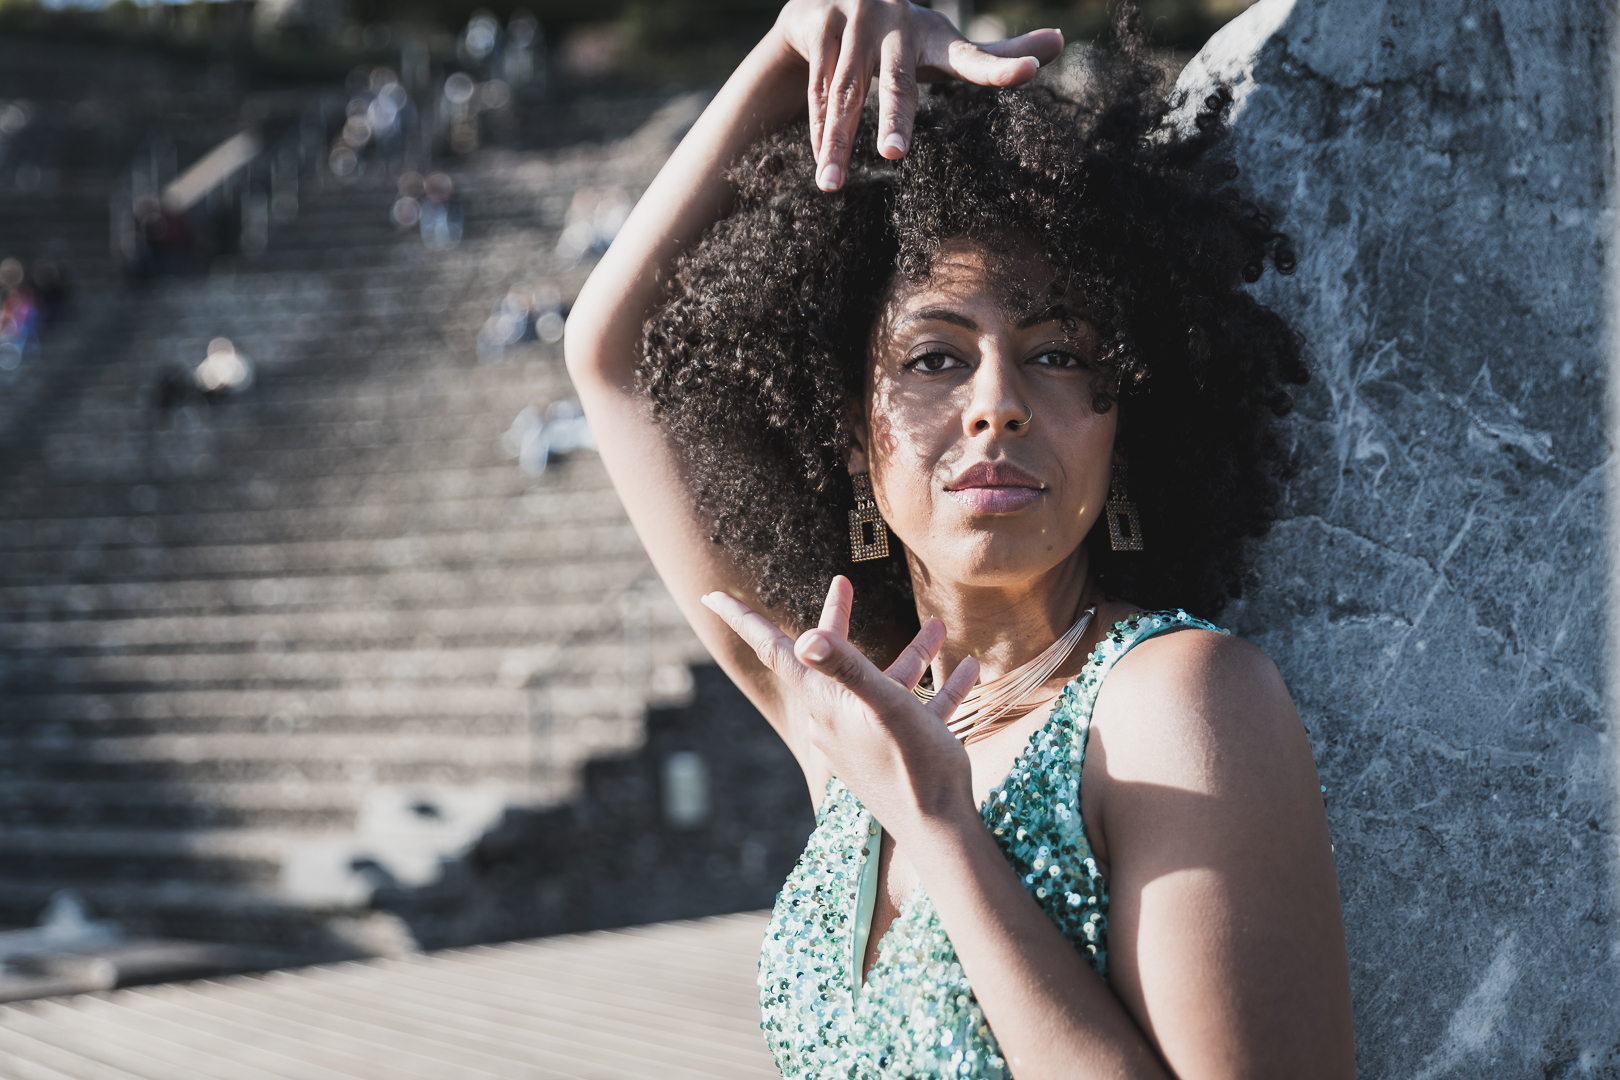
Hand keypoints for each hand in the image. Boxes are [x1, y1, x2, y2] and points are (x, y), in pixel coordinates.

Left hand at [701, 575, 980, 833]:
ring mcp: (863, 736)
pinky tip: (967, 670)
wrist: (940, 828)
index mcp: (824, 702)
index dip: (743, 619)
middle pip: (830, 657)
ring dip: (911, 654)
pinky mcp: (891, 750)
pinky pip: (913, 709)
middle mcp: (835, 717)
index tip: (712, 595)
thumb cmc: (913, 765)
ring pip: (881, 682)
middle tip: (843, 582)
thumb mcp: (884, 705)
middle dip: (839, 617)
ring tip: (937, 627)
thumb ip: (847, 668)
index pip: (775, 650)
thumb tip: (804, 637)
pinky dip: (937, 689)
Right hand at [771, 0, 1063, 189]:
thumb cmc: (901, 36)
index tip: (1029, 73)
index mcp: (934, 36)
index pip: (973, 57)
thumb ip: (993, 56)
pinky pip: (817, 87)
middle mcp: (897, 24)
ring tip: (831, 186)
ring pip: (844, 93)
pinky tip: (819, 162)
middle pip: (896, 83)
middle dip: (894, 118)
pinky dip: (816, 127)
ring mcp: (855, 20)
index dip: (1000, 68)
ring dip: (836, 142)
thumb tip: (1062, 41)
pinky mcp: (817, 22)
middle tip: (894, 155)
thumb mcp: (944, 47)